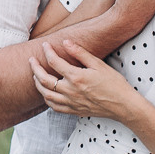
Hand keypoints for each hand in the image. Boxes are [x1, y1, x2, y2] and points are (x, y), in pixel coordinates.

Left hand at [29, 40, 143, 123]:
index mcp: (77, 77)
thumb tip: (66, 42)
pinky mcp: (74, 111)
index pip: (55, 62)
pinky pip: (54, 107)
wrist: (123, 105)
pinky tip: (46, 93)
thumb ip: (80, 53)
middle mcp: (71, 91)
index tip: (45, 45)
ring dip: (38, 84)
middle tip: (31, 60)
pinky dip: (47, 99)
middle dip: (35, 68)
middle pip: (44, 80)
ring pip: (46, 95)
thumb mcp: (99, 64)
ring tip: (35, 76)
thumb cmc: (114, 83)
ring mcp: (71, 103)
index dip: (47, 52)